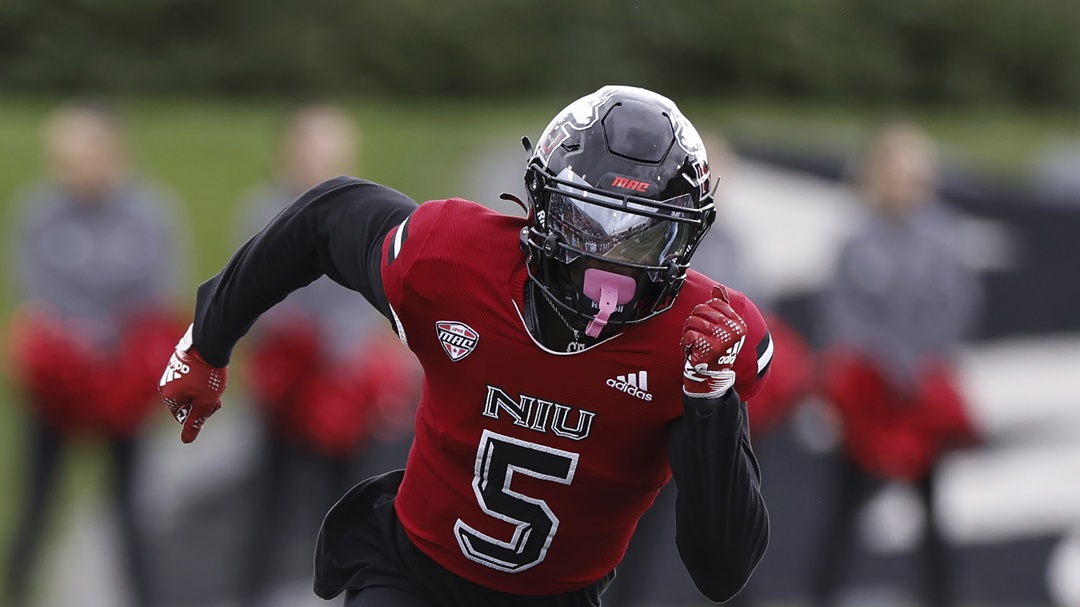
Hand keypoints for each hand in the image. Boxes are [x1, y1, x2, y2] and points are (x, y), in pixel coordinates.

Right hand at [158, 324, 227, 442]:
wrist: (211, 342)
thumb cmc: (208, 374)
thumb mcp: (205, 402)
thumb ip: (195, 422)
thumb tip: (186, 440)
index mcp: (168, 396)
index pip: (184, 417)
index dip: (200, 413)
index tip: (210, 402)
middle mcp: (165, 384)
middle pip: (187, 404)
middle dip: (203, 401)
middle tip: (215, 391)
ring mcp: (171, 372)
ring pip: (191, 391)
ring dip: (205, 390)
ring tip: (213, 380)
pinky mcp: (179, 362)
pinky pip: (191, 378)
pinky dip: (202, 379)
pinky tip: (210, 370)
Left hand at [681, 285, 747, 398]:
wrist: (709, 377)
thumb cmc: (714, 351)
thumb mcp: (720, 328)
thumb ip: (721, 306)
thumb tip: (718, 287)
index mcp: (738, 324)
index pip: (714, 304)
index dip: (704, 313)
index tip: (706, 327)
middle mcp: (734, 331)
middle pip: (702, 310)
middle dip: (694, 322)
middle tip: (697, 337)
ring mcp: (722, 340)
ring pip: (693, 321)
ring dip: (689, 332)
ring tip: (695, 344)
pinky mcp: (709, 348)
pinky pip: (690, 334)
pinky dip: (687, 342)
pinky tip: (692, 350)